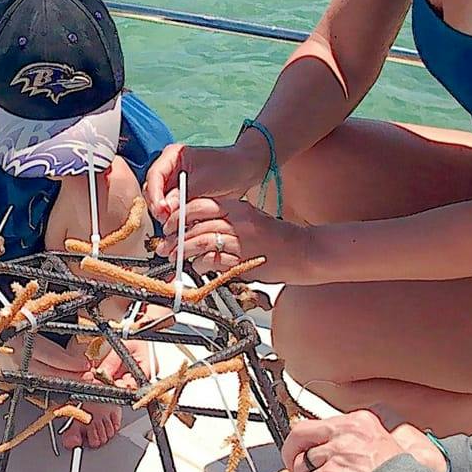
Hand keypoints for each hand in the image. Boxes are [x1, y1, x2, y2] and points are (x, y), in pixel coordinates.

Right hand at [143, 139, 267, 225]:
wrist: (244, 172)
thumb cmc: (228, 168)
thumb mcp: (205, 181)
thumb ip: (184, 194)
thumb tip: (166, 209)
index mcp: (172, 156)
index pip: (154, 175)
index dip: (155, 194)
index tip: (162, 210)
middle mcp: (169, 169)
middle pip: (152, 190)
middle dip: (158, 206)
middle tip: (166, 221)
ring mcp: (173, 183)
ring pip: (159, 201)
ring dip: (164, 214)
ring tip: (174, 226)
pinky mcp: (180, 196)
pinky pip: (170, 208)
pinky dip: (173, 217)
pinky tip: (180, 226)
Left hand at [156, 196, 311, 282]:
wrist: (305, 251)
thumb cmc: (278, 237)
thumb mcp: (252, 218)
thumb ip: (227, 220)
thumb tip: (198, 229)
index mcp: (238, 207)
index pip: (200, 205)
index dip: (180, 215)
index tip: (170, 224)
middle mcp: (238, 220)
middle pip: (196, 224)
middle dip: (176, 236)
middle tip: (166, 245)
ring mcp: (241, 240)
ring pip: (201, 241)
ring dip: (183, 250)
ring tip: (174, 256)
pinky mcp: (244, 259)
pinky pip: (215, 260)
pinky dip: (202, 264)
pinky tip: (197, 266)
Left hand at [281, 410, 445, 471]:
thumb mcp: (381, 446)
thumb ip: (354, 443)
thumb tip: (327, 450)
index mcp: (360, 421)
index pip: (321, 424)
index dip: (311, 443)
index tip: (308, 453)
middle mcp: (347, 431)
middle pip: (300, 433)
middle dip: (291, 454)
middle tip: (296, 470)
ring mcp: (338, 452)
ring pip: (302, 464)